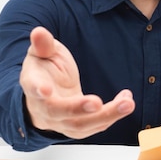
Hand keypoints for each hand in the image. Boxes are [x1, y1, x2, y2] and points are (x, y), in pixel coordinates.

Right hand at [19, 26, 134, 138]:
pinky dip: (112, 115)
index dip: (38, 89)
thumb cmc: (44, 69)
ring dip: (106, 115)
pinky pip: (95, 126)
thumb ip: (43, 44)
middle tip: (97, 103)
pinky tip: (126, 102)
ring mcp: (60, 121)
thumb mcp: (42, 52)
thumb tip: (39, 32)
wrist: (46, 92)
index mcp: (33, 84)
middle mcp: (44, 108)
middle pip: (59, 112)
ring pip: (81, 125)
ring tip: (127, 104)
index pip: (33, 88)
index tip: (45, 90)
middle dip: (78, 108)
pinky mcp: (78, 127)